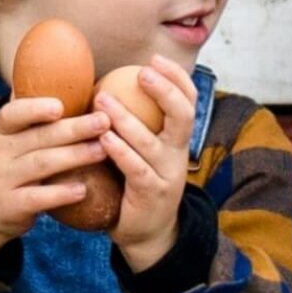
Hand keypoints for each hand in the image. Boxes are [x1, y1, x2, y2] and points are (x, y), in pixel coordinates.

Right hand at [0, 97, 108, 260]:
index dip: (34, 108)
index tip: (60, 105)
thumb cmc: (3, 166)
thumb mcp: (5, 138)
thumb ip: (24, 112)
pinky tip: (83, 189)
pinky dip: (61, 194)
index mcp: (0, 132)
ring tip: (103, 150)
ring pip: (41, 165)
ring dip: (75, 156)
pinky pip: (38, 199)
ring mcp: (3, 181)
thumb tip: (36, 67)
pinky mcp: (11, 206)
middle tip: (104, 121)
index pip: (12, 115)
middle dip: (74, 129)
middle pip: (38, 138)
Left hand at [103, 55, 198, 271]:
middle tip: (142, 72)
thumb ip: (138, 123)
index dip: (177, 78)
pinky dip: (119, 150)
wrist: (148, 233)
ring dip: (126, 118)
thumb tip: (112, 84)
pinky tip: (103, 136)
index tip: (156, 59)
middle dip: (166, 90)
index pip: (189, 102)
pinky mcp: (150, 194)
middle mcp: (178, 154)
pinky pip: (134, 168)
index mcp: (178, 140)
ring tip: (102, 99)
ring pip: (151, 141)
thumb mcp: (146, 150)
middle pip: (183, 115)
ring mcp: (166, 175)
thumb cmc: (139, 183)